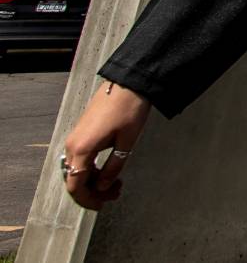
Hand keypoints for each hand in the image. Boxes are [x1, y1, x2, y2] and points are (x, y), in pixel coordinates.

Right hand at [62, 81, 150, 209]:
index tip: (103, 206)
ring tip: (117, 184)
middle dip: (93, 192)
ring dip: (94, 180)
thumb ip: (113, 167)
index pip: (75, 185)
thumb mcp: (126, 143)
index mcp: (82, 149)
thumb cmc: (129, 111)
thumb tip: (104, 188)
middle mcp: (72, 145)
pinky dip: (92, 168)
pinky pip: (81, 158)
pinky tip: (108, 170)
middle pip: (74, 179)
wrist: (128, 84)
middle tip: (117, 194)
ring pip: (77, 169)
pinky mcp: (81, 133)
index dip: (88, 200)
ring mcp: (75, 138)